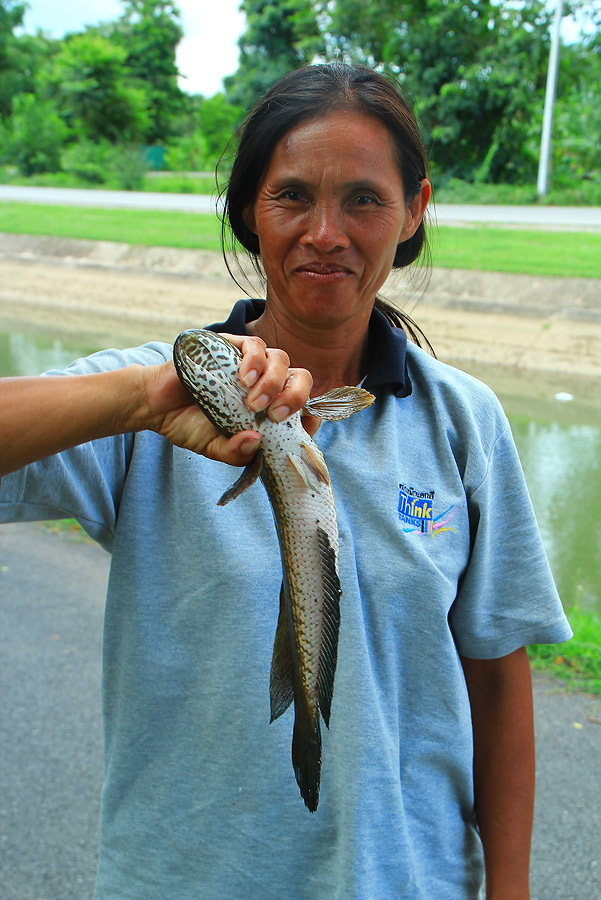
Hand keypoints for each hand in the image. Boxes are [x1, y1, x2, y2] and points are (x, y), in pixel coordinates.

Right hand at [140, 334, 315, 464]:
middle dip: (296, 396)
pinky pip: (255, 345)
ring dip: (274, 382)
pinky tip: (243, 379)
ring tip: (253, 403)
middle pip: (301, 378)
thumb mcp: (216, 449)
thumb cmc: (189, 426)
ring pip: (281, 360)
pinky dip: (255, 361)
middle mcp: (265, 383)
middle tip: (276, 415)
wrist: (155, 406)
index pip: (305, 405)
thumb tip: (254, 442)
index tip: (305, 426)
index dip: (312, 414)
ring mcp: (249, 363)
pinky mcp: (231, 347)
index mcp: (269, 407)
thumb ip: (236, 454)